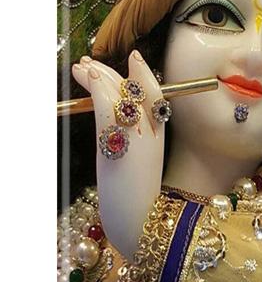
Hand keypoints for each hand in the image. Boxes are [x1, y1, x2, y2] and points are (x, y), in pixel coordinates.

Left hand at [72, 51, 165, 260]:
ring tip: (82, 67)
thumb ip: (133, 143)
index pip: (156, 95)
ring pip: (120, 94)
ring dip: (99, 76)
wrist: (140, 223)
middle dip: (112, 72)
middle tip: (90, 64)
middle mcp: (152, 133)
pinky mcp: (120, 144)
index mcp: (159, 137)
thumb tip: (119, 126)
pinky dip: (97, 89)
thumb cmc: (136, 200)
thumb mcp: (137, 165)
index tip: (132, 58)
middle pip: (137, 89)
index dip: (144, 74)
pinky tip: (88, 78)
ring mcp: (138, 137)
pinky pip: (108, 107)